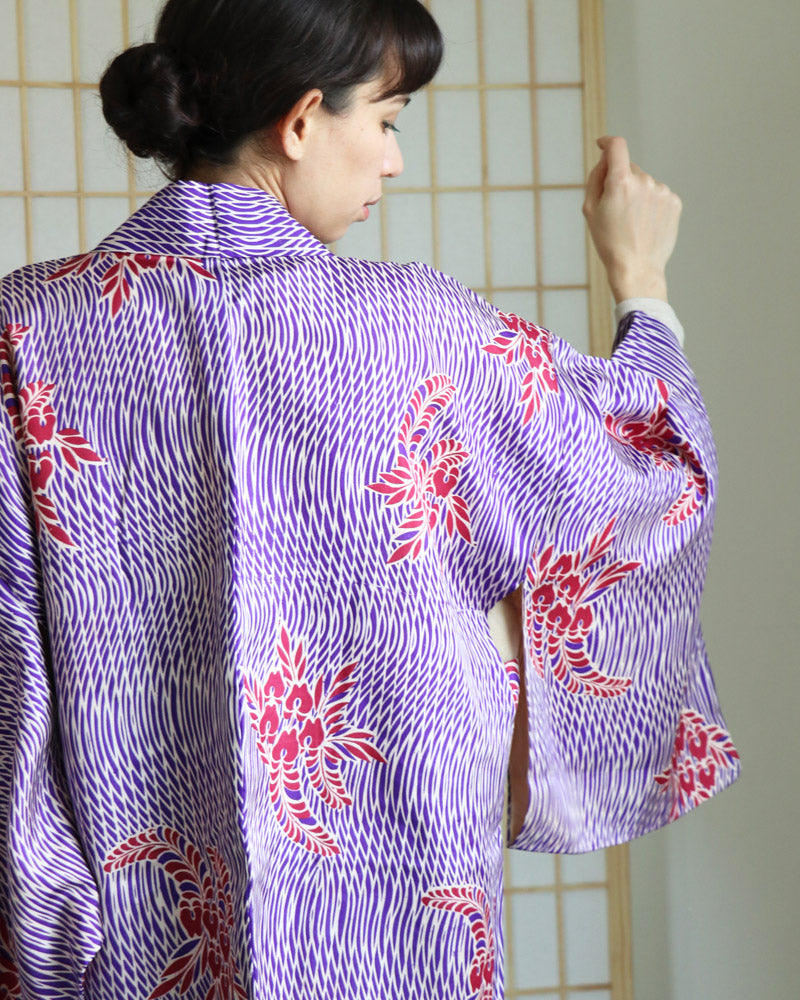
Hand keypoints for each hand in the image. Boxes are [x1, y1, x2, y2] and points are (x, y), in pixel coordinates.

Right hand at [583, 136, 681, 302]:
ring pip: (645, 182)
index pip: (616, 146)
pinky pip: (658, 195)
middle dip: (621, 181)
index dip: (608, 142)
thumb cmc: (609, 242)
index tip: (603, 145)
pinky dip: (651, 204)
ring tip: (632, 222)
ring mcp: (662, 191)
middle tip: (615, 210)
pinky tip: (645, 224)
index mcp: (620, 182)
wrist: (636, 268)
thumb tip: (606, 158)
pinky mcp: (674, 202)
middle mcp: (644, 181)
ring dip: (637, 194)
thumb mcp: (590, 210)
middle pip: (629, 168)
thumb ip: (596, 177)